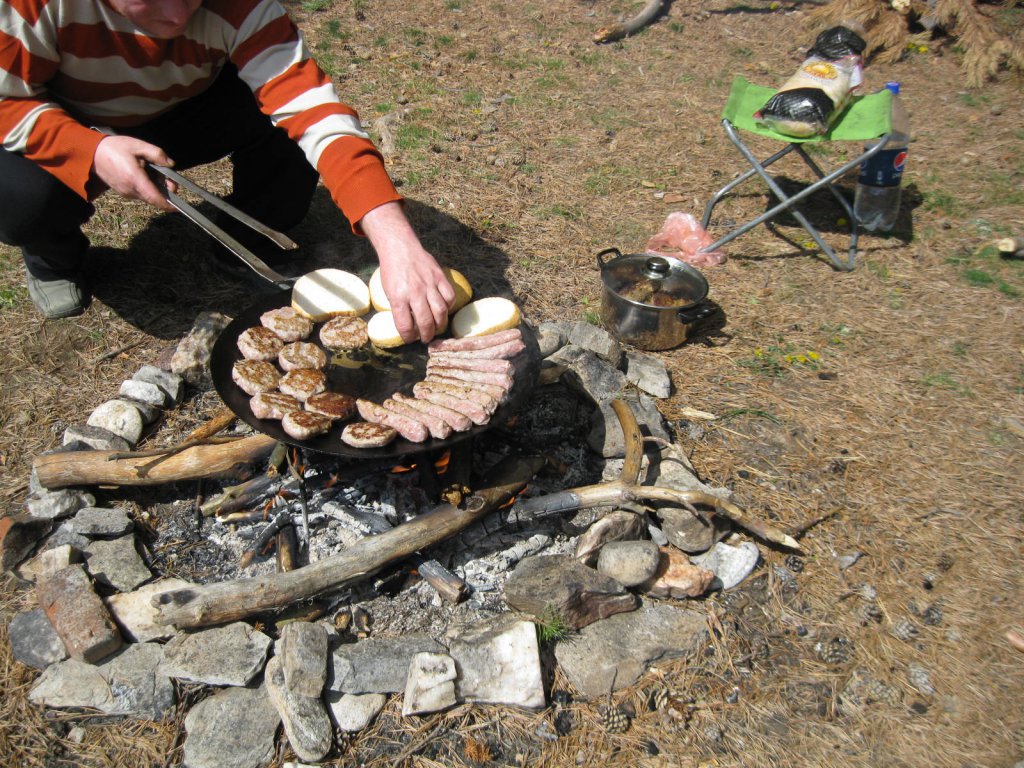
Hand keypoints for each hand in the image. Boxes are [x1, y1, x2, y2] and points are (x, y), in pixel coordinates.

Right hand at [93, 136, 176, 211]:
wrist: (91, 153)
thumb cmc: (114, 147)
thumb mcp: (137, 145)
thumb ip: (156, 154)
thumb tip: (171, 164)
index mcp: (135, 179)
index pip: (155, 198)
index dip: (168, 205)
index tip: (178, 207)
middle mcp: (130, 190)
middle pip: (154, 197)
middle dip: (165, 189)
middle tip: (166, 174)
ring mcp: (126, 193)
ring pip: (148, 195)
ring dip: (155, 187)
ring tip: (151, 169)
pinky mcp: (123, 193)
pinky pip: (140, 193)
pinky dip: (147, 186)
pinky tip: (143, 173)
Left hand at [360, 202, 454, 342]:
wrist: (400, 248)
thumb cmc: (392, 271)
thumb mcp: (388, 291)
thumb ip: (399, 308)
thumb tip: (409, 324)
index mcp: (398, 297)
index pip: (405, 325)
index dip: (408, 337)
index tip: (410, 339)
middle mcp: (415, 292)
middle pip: (426, 322)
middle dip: (426, 335)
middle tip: (426, 339)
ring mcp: (430, 284)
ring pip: (441, 312)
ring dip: (440, 325)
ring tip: (436, 329)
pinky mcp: (440, 277)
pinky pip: (449, 297)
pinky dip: (448, 307)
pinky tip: (443, 310)